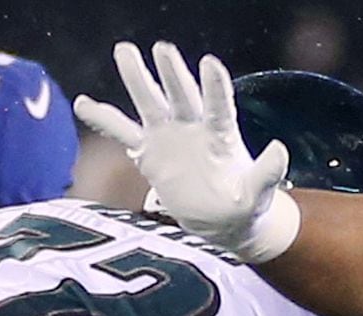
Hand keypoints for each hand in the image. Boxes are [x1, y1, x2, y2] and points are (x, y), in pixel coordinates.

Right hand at [74, 42, 300, 262]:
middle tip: (162, 49)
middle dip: (172, 72)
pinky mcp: (147, 152)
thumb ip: (267, 173)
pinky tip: (83, 103)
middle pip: (181, 95)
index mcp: (221, 136)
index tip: (209, 63)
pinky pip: (122, 132)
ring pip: (150, 102)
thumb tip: (279, 150)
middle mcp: (192, 128)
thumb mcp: (258, 193)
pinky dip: (103, 119)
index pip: (218, 106)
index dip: (214, 86)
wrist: (220, 220)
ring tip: (125, 51)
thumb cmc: (243, 204)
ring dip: (138, 78)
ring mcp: (167, 136)